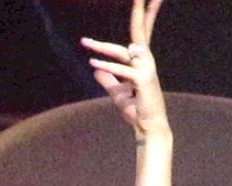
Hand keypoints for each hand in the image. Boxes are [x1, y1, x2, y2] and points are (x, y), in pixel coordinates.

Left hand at [81, 0, 168, 138]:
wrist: (147, 127)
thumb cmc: (136, 109)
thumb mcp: (117, 93)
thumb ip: (108, 80)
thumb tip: (95, 70)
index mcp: (141, 61)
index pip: (142, 33)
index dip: (144, 14)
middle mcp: (146, 61)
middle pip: (140, 30)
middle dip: (139, 11)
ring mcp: (146, 69)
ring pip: (122, 52)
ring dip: (102, 47)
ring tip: (84, 42)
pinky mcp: (143, 80)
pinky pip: (122, 70)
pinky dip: (108, 67)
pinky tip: (93, 63)